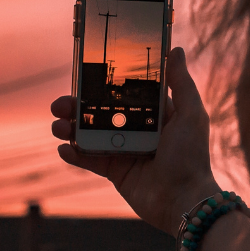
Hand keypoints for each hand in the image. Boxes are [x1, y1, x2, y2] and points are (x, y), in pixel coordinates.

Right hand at [51, 47, 219, 236]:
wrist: (183, 201)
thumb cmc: (191, 157)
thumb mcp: (191, 114)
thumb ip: (181, 83)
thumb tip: (174, 50)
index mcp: (155, 113)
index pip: (125, 92)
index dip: (105, 83)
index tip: (86, 72)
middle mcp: (138, 129)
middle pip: (101, 111)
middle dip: (78, 106)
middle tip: (61, 103)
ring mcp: (124, 150)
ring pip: (91, 134)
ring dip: (71, 128)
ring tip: (58, 126)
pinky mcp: (115, 171)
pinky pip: (89, 160)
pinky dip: (74, 154)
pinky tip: (64, 148)